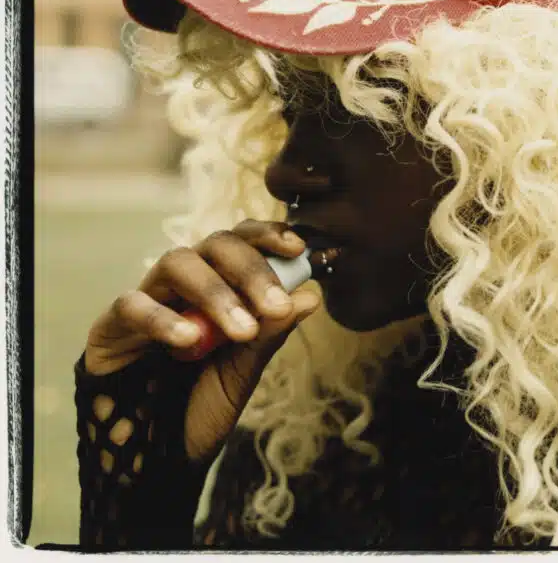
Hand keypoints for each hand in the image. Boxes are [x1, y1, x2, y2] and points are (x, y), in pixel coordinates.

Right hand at [84, 220, 320, 460]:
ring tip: (241, 331)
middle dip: (251, 271)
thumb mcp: (244, 370)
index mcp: (221, 285)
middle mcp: (185, 284)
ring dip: (215, 293)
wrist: (155, 456)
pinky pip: (132, 304)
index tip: (299, 249)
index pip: (242, 242)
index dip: (268, 237)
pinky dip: (163, 319)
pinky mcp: (111, 326)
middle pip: (215, 246)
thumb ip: (271, 333)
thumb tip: (310, 297)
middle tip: (275, 307)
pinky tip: (189, 341)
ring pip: (177, 263)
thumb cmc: (201, 404)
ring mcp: (147, 299)